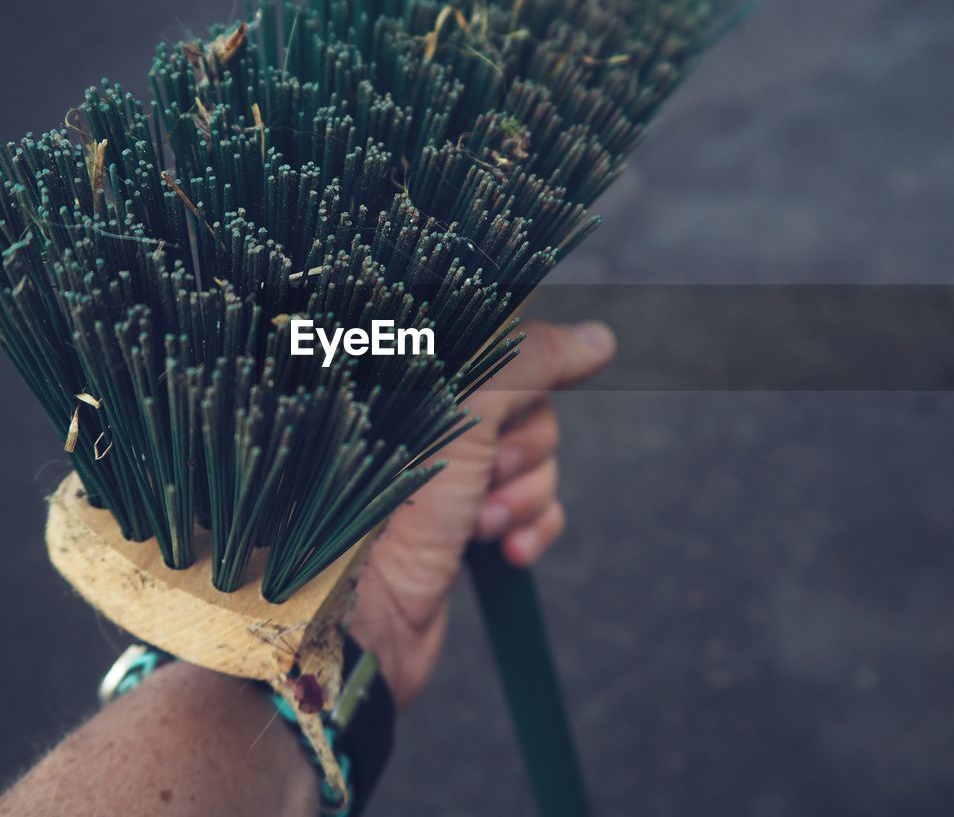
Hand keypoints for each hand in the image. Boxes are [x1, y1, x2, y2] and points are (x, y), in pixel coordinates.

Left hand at [349, 319, 616, 706]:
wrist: (356, 616)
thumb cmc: (390, 500)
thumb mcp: (465, 408)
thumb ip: (531, 359)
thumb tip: (597, 340)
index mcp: (409, 371)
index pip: (495, 337)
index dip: (526, 360)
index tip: (544, 377)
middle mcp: (426, 413)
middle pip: (528, 402)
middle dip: (525, 445)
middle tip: (486, 472)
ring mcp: (445, 472)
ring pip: (535, 458)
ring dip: (525, 495)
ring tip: (480, 524)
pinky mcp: (462, 523)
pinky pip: (531, 510)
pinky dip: (529, 528)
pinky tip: (504, 551)